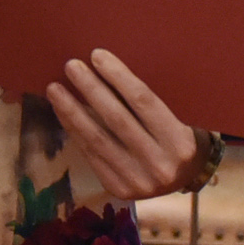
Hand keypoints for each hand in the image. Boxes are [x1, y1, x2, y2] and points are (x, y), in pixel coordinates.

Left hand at [47, 50, 204, 200]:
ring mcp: (138, 181)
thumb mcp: (178, 117)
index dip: (118, 76)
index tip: (97, 55)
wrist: (188, 177)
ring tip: (55, 89)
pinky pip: (91, 155)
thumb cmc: (181, 136)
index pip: (144, 101)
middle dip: (91, 89)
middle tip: (71, 66)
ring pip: (98, 139)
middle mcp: (160, 164)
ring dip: (72, 111)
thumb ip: (147, 103)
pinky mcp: (119, 189)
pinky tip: (63, 113)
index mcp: (180, 141)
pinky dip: (75, 131)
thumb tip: (105, 70)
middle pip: (117, 119)